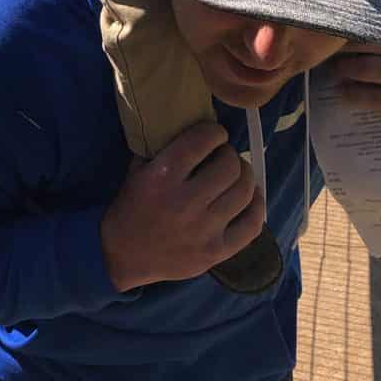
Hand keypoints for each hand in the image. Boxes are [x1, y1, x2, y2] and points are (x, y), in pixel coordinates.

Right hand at [99, 122, 264, 291]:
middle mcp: (185, 202)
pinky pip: (252, 225)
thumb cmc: (131, 206)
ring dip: (245, 175)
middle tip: (224, 156)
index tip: (215, 134)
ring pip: (245, 192)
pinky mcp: (217, 252)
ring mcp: (204, 230)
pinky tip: (251, 196)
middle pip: (229, 166)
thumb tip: (193, 125)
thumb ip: (162, 147)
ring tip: (237, 173)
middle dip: (230, 154)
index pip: (202, 141)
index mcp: (163, 176)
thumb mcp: (138, 169)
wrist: (123, 255)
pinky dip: (257, 205)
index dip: (215, 132)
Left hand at [329, 6, 380, 133]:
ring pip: (371, 71)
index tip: (323, 24)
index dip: (346, 23)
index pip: (374, 18)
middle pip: (368, 43)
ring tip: (331, 70)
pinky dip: (357, 96)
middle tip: (322, 49)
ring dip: (344, 71)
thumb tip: (345, 2)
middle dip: (340, 48)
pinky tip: (343, 93)